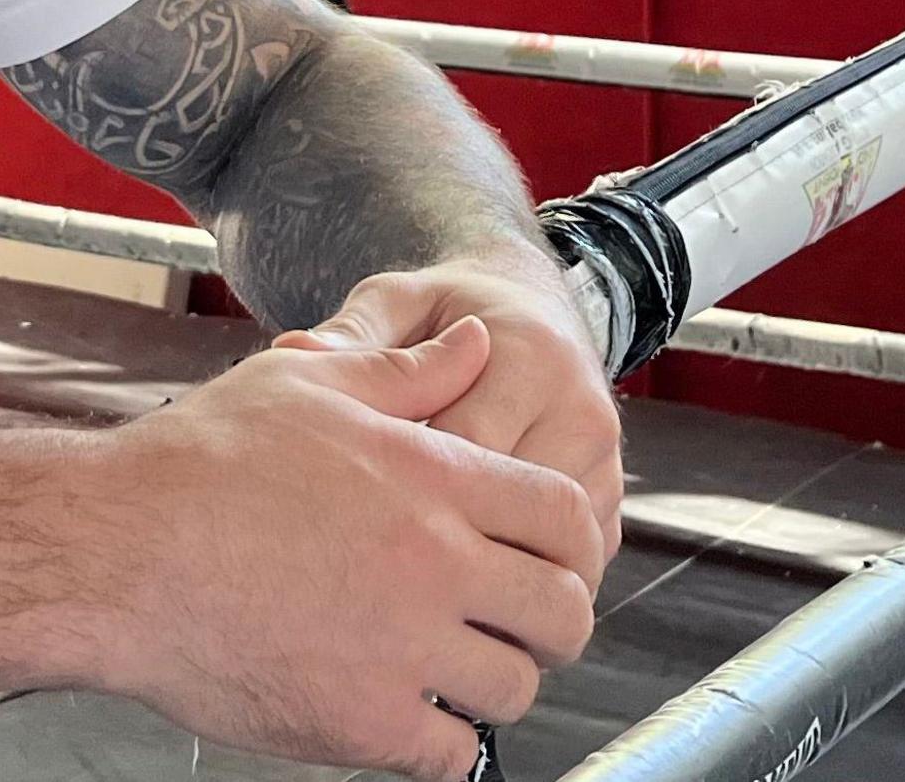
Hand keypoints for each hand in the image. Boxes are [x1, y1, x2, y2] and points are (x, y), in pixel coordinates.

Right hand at [69, 319, 601, 781]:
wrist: (112, 553)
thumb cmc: (196, 464)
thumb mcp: (309, 384)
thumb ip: (409, 369)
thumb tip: (480, 342)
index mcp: (433, 478)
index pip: (568, 518)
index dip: (572, 543)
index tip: (548, 559)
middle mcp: (434, 565)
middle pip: (562, 612)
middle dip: (550, 619)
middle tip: (513, 621)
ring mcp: (402, 651)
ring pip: (514, 688)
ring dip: (494, 681)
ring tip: (452, 666)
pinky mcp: (361, 723)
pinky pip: (452, 755)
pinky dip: (442, 742)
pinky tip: (408, 713)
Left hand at [275, 250, 624, 572]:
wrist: (536, 316)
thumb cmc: (449, 313)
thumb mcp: (400, 303)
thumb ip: (353, 334)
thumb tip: (293, 354)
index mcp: (530, 356)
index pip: (467, 446)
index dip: (402, 489)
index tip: (343, 517)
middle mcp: (581, 412)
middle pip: (511, 512)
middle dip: (441, 547)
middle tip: (365, 578)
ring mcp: (606, 466)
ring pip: (546, 554)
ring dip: (485, 581)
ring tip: (406, 601)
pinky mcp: (611, 508)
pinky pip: (567, 571)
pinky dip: (515, 589)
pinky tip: (458, 602)